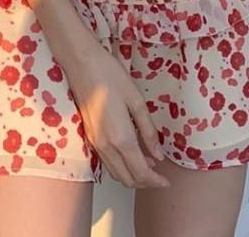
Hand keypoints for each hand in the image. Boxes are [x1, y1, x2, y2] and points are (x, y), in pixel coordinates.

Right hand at [64, 39, 169, 189]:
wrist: (81, 64)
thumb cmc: (110, 76)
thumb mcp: (136, 100)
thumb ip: (148, 130)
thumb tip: (158, 154)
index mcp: (121, 138)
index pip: (140, 172)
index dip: (155, 180)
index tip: (167, 181)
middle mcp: (106, 147)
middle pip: (127, 179)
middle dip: (145, 182)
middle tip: (159, 176)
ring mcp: (95, 144)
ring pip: (115, 174)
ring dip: (132, 177)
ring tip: (148, 166)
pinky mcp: (90, 138)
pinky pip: (107, 163)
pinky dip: (121, 168)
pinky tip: (130, 156)